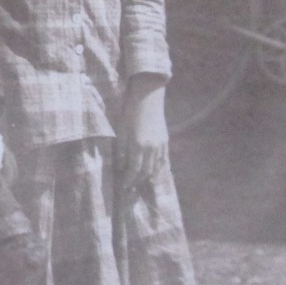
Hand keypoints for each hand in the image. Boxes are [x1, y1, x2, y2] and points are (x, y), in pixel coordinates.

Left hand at [117, 74, 168, 193]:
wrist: (147, 96)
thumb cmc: (129, 111)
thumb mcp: (120, 130)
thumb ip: (120, 150)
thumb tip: (120, 166)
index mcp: (138, 145)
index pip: (133, 170)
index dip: (128, 180)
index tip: (124, 187)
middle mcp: (151, 148)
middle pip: (146, 171)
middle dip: (138, 181)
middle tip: (131, 188)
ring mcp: (160, 144)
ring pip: (156, 167)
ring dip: (149, 177)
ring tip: (143, 185)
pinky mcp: (165, 140)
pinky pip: (164, 160)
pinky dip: (161, 169)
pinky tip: (157, 175)